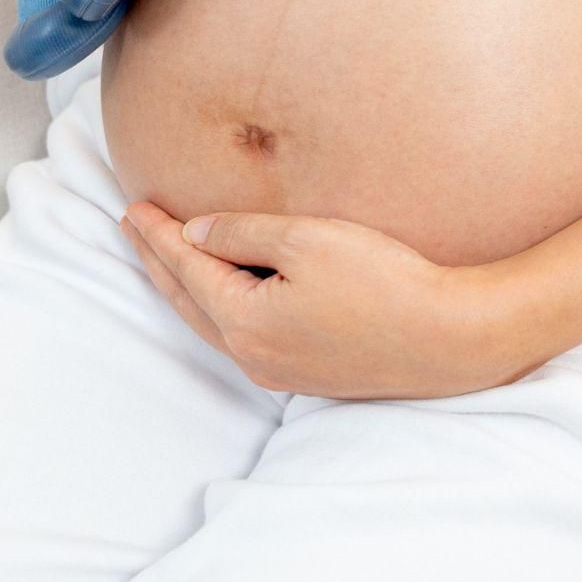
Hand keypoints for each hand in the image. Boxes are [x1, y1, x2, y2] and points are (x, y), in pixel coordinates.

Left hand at [119, 201, 539, 400]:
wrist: (449, 337)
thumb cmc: (383, 282)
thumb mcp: (305, 240)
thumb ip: (241, 235)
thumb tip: (196, 235)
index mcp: (244, 322)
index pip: (187, 268)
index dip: (158, 235)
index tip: (133, 207)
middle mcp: (253, 355)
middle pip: (188, 302)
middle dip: (158, 263)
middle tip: (133, 228)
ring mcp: (280, 370)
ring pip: (214, 324)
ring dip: (187, 288)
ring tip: (168, 258)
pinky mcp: (308, 373)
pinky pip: (243, 336)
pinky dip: (219, 307)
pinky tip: (226, 293)